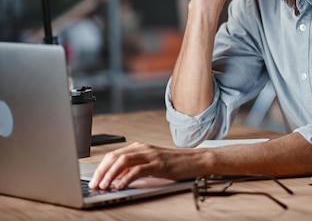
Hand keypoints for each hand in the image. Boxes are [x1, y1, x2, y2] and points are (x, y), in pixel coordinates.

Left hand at [88, 142, 202, 189]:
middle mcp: (143, 148)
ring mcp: (151, 155)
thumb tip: (116, 179)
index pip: (114, 155)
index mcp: (139, 147)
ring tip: (104, 186)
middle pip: (115, 157)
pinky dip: (126, 178)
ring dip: (110, 175)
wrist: (195, 160)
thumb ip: (134, 168)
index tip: (94, 179)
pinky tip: (120, 186)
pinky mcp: (158, 164)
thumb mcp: (150, 164)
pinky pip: (138, 170)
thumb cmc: (175, 163)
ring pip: (123, 162)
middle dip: (102, 171)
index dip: (101, 168)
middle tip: (94, 184)